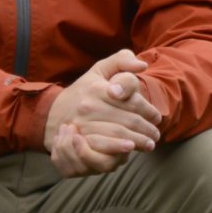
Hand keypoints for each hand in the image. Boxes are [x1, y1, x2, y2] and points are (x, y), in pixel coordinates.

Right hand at [43, 50, 162, 177]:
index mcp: (97, 89)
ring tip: (149, 145)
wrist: (54, 112)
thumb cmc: (86, 90)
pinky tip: (129, 151)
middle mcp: (88, 106)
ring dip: (138, 142)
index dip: (149, 111)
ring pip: (118, 135)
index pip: (132, 101)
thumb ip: (122, 60)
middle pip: (128, 120)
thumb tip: (142, 66)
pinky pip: (102, 149)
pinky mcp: (77, 141)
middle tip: (156, 135)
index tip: (157, 118)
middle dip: (147, 129)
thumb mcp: (100, 70)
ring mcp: (82, 125)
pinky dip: (118, 151)